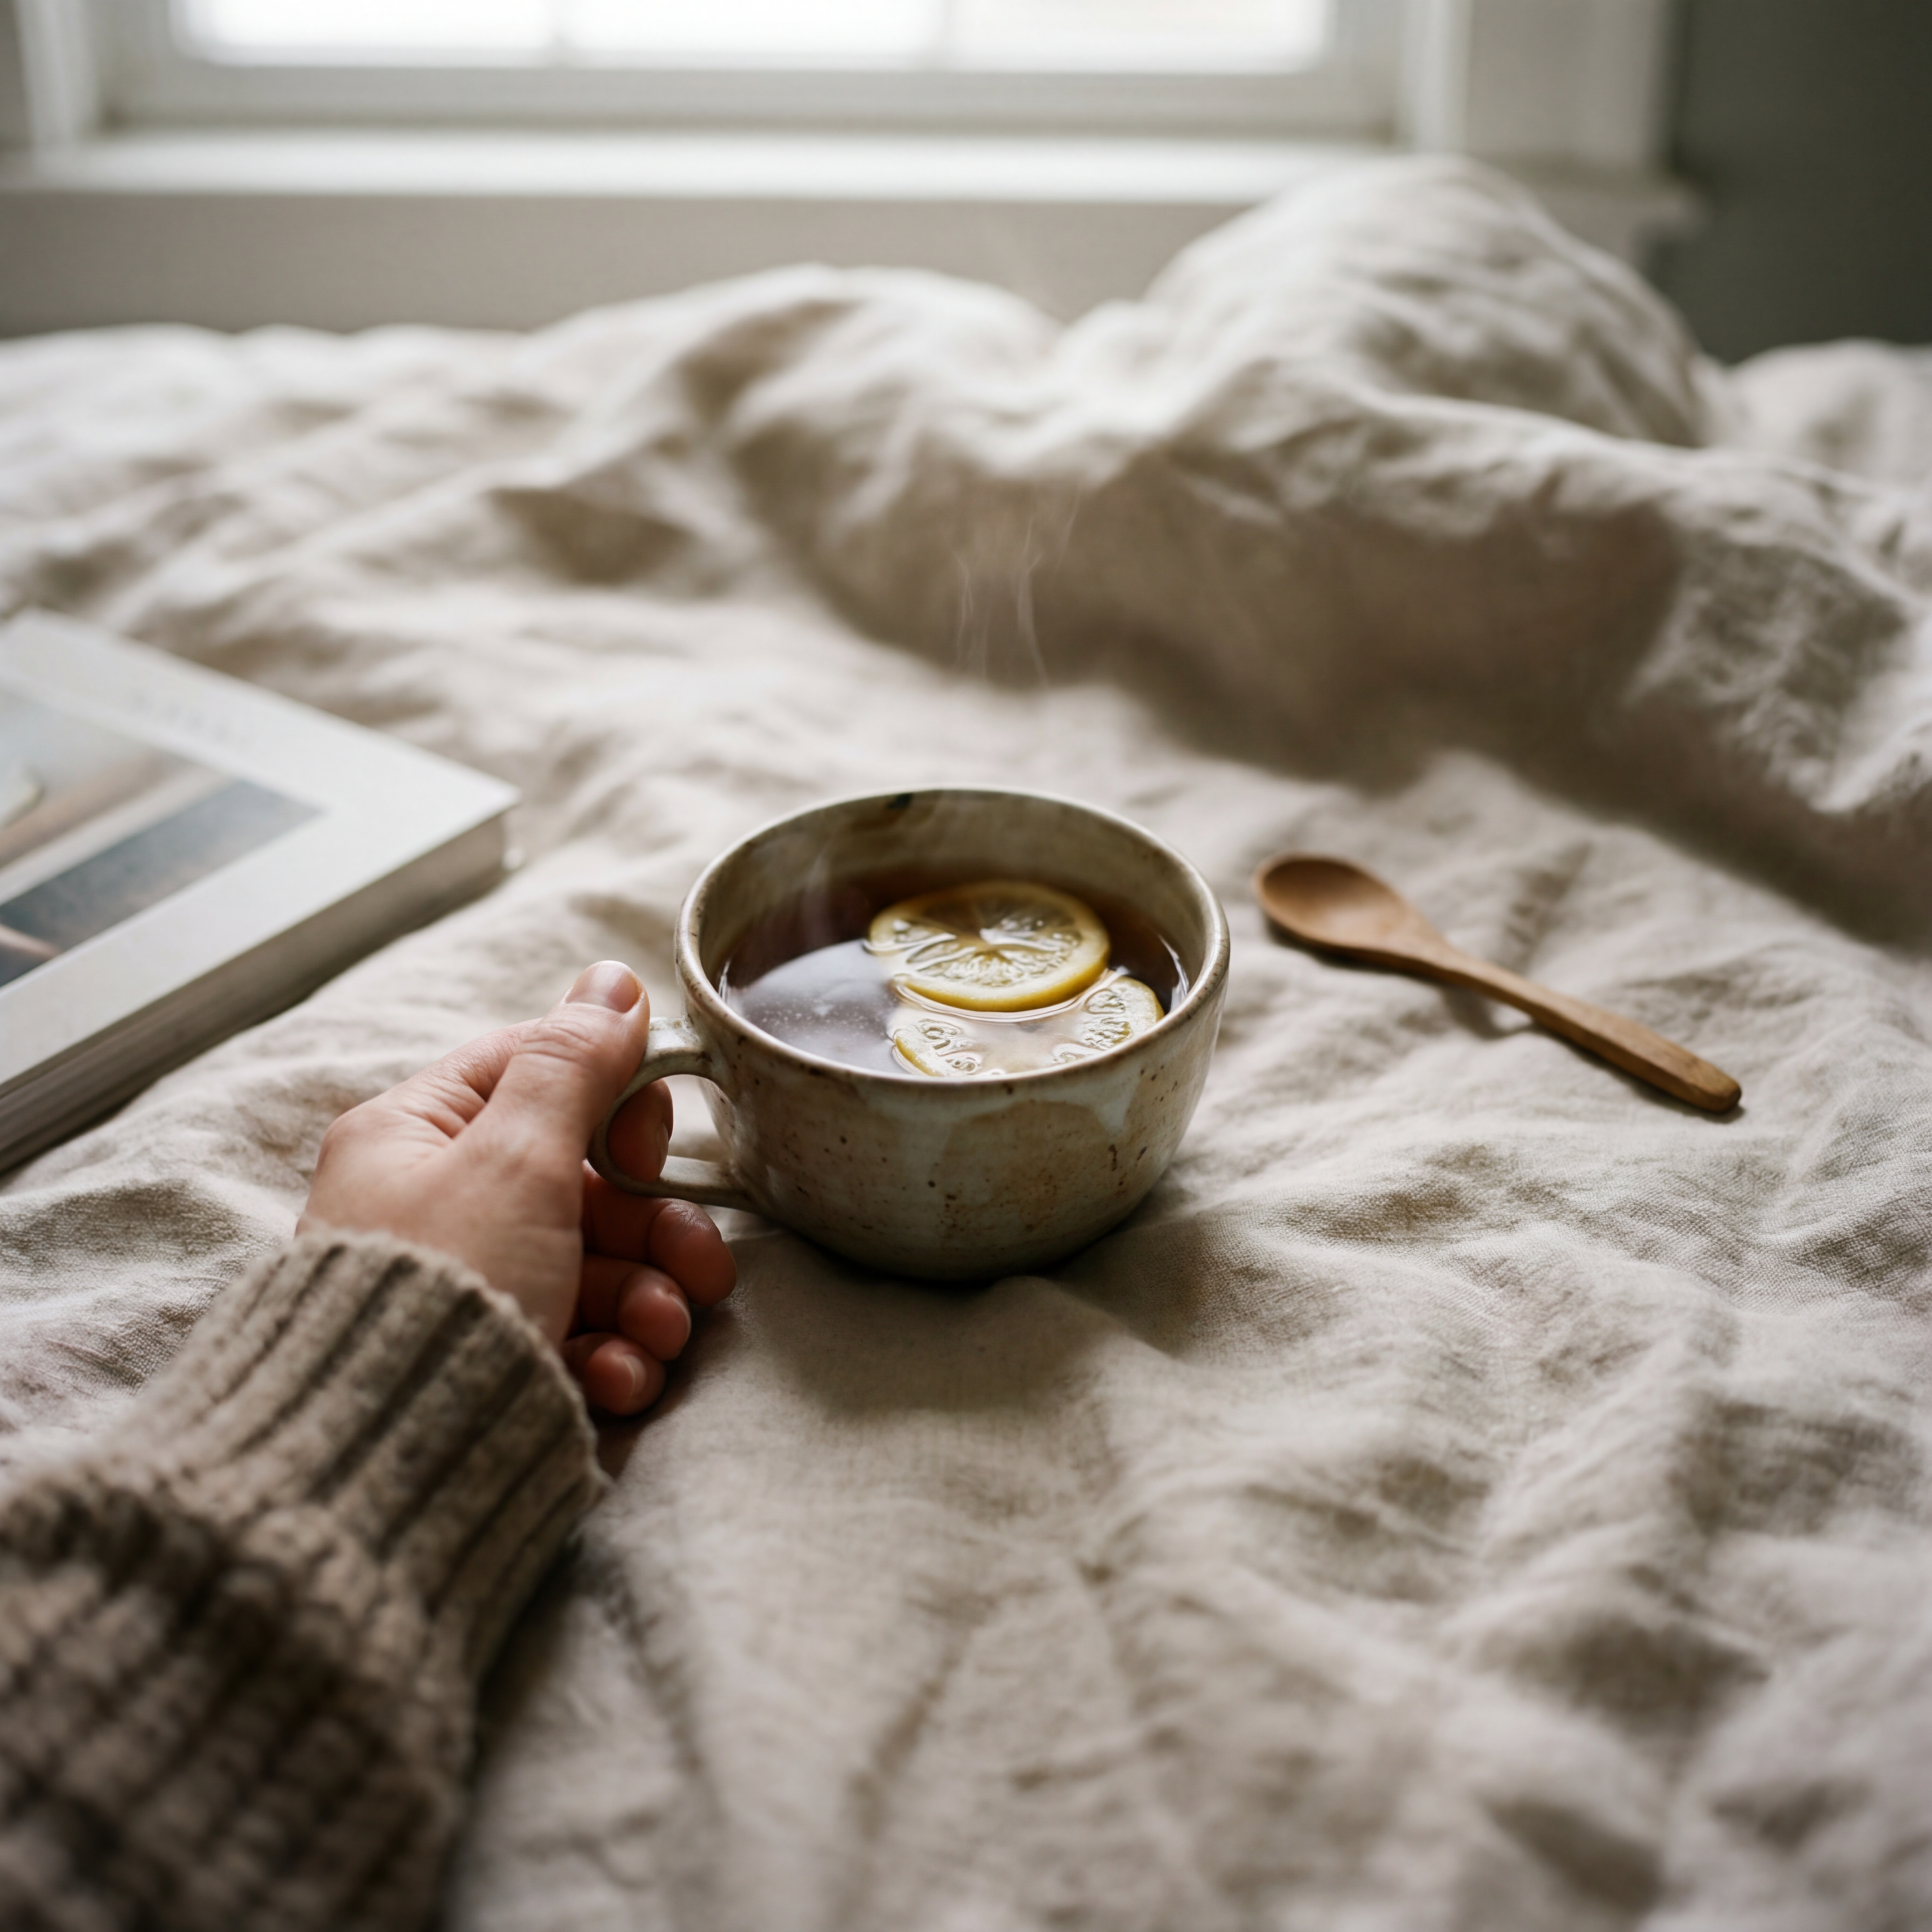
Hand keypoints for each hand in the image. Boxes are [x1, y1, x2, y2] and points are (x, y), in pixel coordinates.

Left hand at [298, 961, 734, 1416]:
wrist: (383, 1470)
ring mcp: (467, 1288)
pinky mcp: (491, 1362)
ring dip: (647, 1302)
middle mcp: (434, 1204)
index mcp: (415, 1134)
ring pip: (594, 1267)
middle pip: (584, 1184)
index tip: (650, 1146)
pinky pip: (575, 1338)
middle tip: (701, 1266)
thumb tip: (611, 978)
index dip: (612, 1103)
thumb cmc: (444, 1290)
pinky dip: (611, 1358)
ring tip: (659, 1340)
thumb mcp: (517, 1159)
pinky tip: (614, 1383)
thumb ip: (572, 1066)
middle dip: (655, 1232)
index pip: (535, 1074)